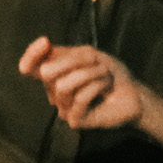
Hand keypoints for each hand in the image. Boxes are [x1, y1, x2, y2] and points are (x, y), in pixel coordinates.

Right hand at [19, 37, 144, 130]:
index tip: (45, 41)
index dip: (31, 55)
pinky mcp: (75, 121)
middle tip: (97, 63)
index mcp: (54, 76)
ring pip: (63, 85)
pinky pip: (79, 98)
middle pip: (47, 72)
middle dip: (75, 61)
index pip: (29, 67)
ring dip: (91, 74)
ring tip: (105, 76)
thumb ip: (65, 55)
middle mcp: (54, 93)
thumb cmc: (110, 74)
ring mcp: (63, 109)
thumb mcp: (88, 55)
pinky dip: (97, 86)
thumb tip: (44, 54)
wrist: (133, 93)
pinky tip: (106, 88)